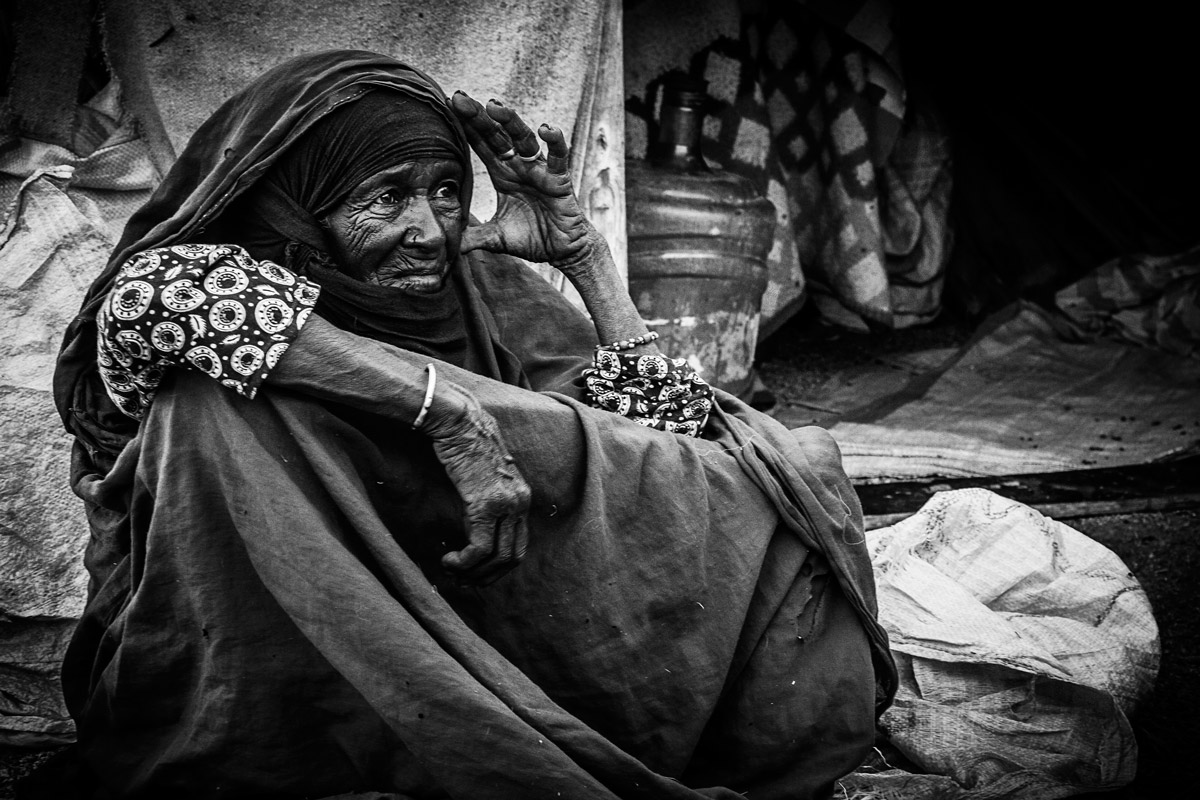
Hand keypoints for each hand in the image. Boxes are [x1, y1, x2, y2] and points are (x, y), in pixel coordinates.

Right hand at [420, 383, 531, 583]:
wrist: (460, 421)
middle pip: (512, 557)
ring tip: (453, 571)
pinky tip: (449, 560)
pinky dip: (464, 561)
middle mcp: (520, 503)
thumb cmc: (465, 445)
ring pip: (496, 557)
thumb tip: (475, 528)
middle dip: (487, 577)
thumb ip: (488, 501)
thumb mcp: (483, 478)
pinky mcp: (485, 503)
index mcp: (522, 497)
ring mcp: (505, 504)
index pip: (519, 546)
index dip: (499, 567)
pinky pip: (479, 547)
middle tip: (464, 581)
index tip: (477, 574)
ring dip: (473, 572)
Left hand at [449, 91, 597, 273]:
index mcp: (502, 173)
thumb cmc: (533, 238)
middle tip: (460, 98)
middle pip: (497, 134)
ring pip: (524, 138)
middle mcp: (519, 165)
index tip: (448, 105)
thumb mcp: (496, 238)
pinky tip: (546, 129)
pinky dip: (555, 141)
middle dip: (479, 116)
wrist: (562, 250)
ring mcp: (539, 169)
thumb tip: (447, 246)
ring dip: (510, 121)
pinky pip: (558, 156)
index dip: (466, 126)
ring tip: (494, 106)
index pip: (481, 144)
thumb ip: (473, 238)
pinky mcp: (559, 179)